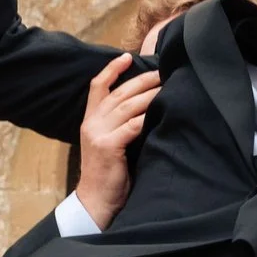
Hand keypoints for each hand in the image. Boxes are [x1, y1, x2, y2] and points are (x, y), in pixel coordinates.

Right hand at [76, 53, 159, 227]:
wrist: (96, 200)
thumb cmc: (108, 174)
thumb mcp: (108, 143)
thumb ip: (118, 124)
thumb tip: (144, 106)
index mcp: (89, 121)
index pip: (98, 87)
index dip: (112, 69)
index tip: (127, 56)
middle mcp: (91, 123)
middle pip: (119, 93)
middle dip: (142, 80)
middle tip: (162, 73)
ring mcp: (98, 134)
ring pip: (127, 106)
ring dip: (149, 95)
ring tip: (166, 87)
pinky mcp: (109, 146)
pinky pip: (132, 126)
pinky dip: (147, 117)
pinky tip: (161, 111)